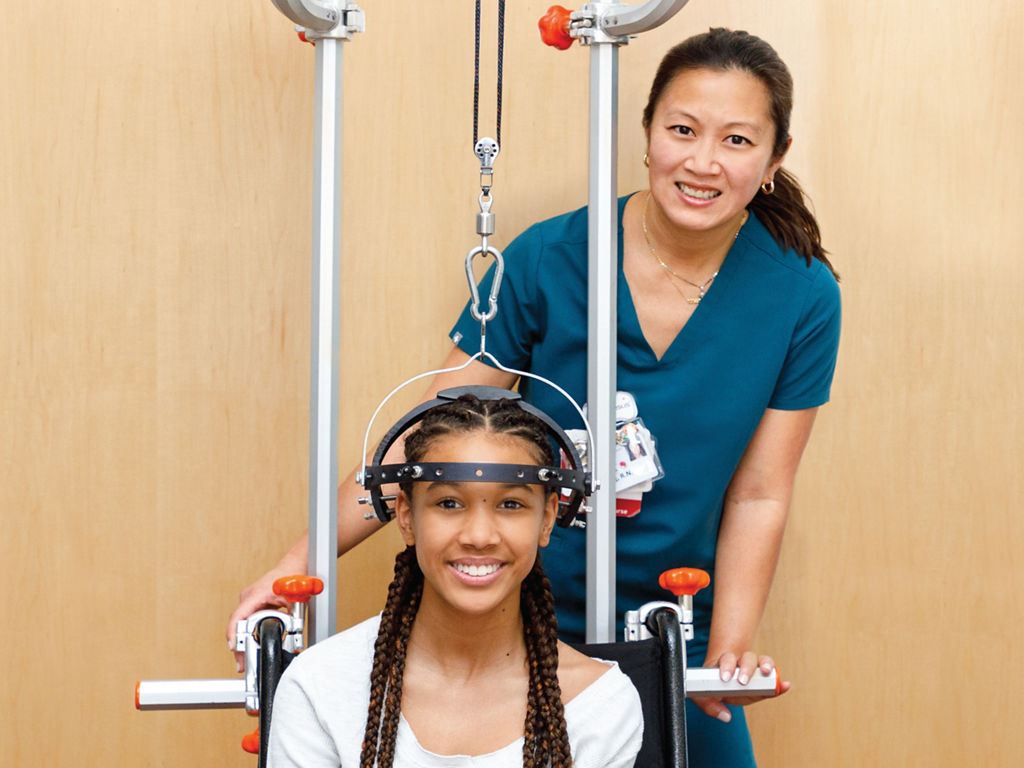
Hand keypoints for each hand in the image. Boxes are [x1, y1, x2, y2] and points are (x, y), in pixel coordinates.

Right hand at [226, 558, 303, 672]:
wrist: (294, 565)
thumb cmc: (293, 575)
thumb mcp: (296, 597)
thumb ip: (295, 614)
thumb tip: (295, 632)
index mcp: (256, 594)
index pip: (238, 616)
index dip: (234, 633)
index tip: (234, 647)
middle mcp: (248, 597)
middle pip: (238, 624)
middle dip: (238, 644)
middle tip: (242, 664)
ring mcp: (249, 600)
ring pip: (241, 623)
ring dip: (242, 640)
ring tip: (244, 660)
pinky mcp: (252, 603)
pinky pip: (246, 621)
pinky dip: (247, 634)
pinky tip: (249, 646)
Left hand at [691, 651, 790, 722]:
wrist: (722, 683)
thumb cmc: (713, 688)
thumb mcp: (705, 696)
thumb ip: (709, 705)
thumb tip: (725, 716)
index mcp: (725, 663)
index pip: (727, 659)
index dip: (726, 666)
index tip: (725, 678)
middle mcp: (741, 663)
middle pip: (746, 658)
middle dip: (746, 668)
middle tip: (742, 681)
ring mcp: (755, 670)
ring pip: (762, 661)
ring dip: (766, 665)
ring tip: (767, 672)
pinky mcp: (764, 682)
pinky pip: (774, 680)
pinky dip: (781, 683)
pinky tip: (786, 685)